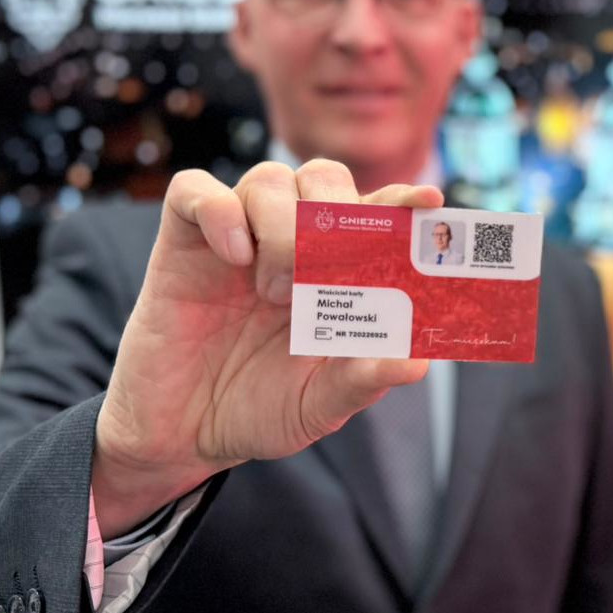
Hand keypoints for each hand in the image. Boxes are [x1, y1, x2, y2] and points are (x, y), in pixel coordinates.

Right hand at [91, 159, 440, 537]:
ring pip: (269, 178)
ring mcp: (237, 238)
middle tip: (324, 270)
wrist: (183, 435)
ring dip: (281, 223)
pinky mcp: (183, 242)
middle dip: (334, 212)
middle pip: (324, 178)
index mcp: (336, 271)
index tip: (429, 200)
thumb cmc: (260, 409)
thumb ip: (364, 380)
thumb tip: (416, 363)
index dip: (403, 199)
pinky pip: (194, 190)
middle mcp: (290, 243)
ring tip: (274, 289)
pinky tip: (233, 257)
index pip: (376, 212)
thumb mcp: (321, 404)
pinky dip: (219, 211)